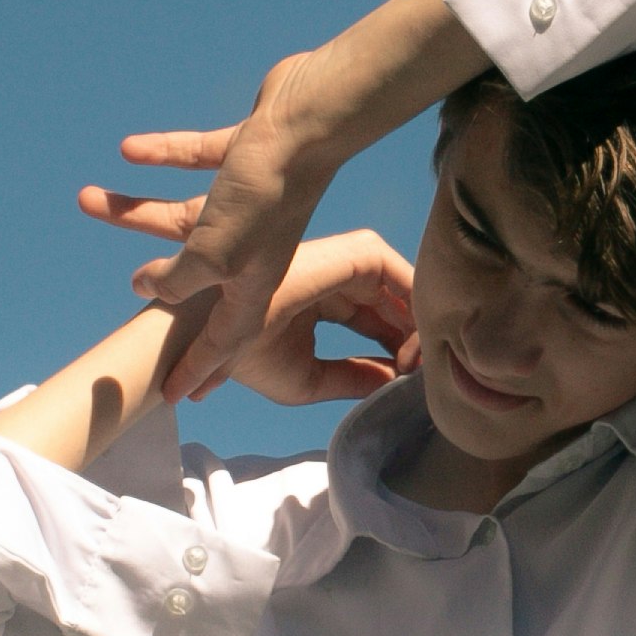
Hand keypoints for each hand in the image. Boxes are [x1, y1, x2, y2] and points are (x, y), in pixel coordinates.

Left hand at [79, 63, 333, 400]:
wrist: (308, 123)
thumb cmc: (264, 199)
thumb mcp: (214, 257)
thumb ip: (179, 279)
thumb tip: (150, 288)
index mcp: (254, 282)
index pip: (223, 339)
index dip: (198, 369)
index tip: (175, 396)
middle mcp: (251, 246)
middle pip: (195, 276)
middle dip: (157, 285)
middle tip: (132, 303)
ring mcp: (248, 201)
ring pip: (183, 213)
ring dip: (135, 207)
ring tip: (87, 198)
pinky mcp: (243, 157)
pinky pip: (195, 159)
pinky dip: (164, 154)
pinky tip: (129, 150)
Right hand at [228, 231, 419, 409]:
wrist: (211, 338)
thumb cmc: (244, 357)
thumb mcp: (308, 379)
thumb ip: (353, 379)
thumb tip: (394, 381)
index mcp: (324, 300)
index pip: (378, 321)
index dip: (400, 351)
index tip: (407, 382)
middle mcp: (337, 277)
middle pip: (396, 304)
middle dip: (416, 338)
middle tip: (424, 374)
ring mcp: (345, 263)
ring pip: (404, 289)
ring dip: (420, 325)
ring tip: (417, 365)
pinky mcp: (355, 254)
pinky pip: (404, 275)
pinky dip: (418, 307)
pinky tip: (415, 344)